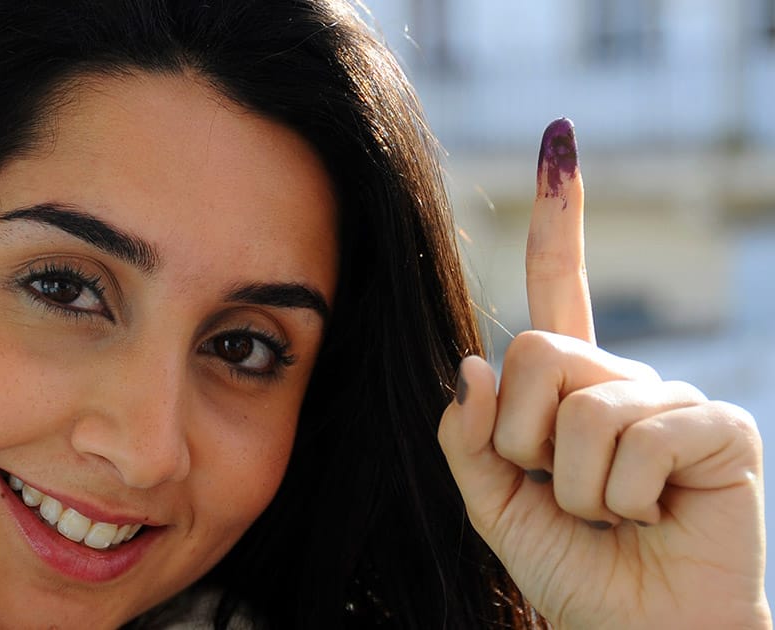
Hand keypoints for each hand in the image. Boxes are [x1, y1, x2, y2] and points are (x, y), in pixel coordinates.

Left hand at [438, 119, 770, 628]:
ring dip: (574, 486)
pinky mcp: (718, 425)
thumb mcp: (493, 503)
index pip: (560, 287)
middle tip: (561, 492)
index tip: (559, 142)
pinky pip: (636, 436)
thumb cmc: (573, 567)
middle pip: (536, 351)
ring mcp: (673, 396)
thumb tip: (472, 363)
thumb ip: (468, 438)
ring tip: (611, 514)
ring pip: (582, 407)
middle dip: (525, 441)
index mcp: (572, 387)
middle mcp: (622, 377)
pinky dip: (622, 498)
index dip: (559, 218)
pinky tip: (653, 514)